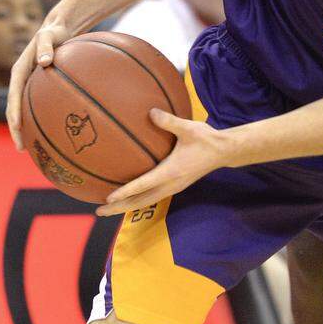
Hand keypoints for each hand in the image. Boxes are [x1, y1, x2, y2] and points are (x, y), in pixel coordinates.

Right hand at [6, 20, 72, 148]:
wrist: (59, 28)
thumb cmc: (55, 31)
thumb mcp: (49, 35)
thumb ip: (46, 46)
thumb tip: (43, 62)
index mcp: (19, 70)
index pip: (13, 95)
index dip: (14, 113)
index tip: (17, 128)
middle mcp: (20, 79)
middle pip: (13, 108)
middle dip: (15, 128)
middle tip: (21, 147)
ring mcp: (27, 84)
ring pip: (22, 109)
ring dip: (23, 128)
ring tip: (29, 147)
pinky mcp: (37, 86)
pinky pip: (34, 104)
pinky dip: (37, 118)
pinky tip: (48, 132)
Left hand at [95, 109, 229, 215]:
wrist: (224, 152)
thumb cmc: (206, 139)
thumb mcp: (188, 128)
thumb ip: (169, 121)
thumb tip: (151, 112)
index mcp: (171, 172)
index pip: (143, 185)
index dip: (125, 191)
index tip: (108, 198)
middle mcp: (170, 184)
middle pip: (141, 201)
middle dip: (120, 207)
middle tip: (99, 211)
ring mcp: (173, 187)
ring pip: (146, 202)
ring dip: (127, 206)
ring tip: (109, 209)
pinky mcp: (176, 186)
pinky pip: (153, 198)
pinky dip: (138, 201)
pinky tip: (129, 199)